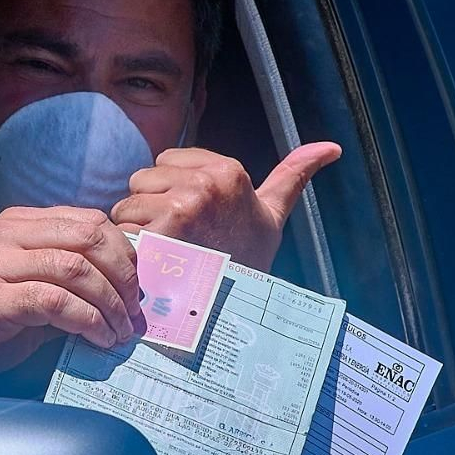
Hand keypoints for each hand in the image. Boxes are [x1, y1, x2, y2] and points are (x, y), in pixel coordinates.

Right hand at [0, 206, 142, 384]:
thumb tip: (125, 294)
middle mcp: (6, 235)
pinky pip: (54, 302)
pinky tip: (98, 338)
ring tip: (121, 331)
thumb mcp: (29, 290)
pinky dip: (87, 321)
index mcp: (19, 223)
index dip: (125, 253)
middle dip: (124, 276)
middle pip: (88, 239)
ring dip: (110, 304)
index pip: (89, 221)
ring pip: (75, 269)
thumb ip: (69, 283)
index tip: (139, 287)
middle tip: (135, 312)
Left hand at [110, 142, 341, 268]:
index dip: (170, 190)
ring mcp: (180, 206)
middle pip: (142, 179)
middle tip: (178, 238)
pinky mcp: (157, 232)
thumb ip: (294, 174)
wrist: (233, 308)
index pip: (164, 162)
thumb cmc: (248, 260)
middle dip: (150, 206)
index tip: (194, 219)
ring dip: (137, 229)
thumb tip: (332, 146)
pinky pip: (122, 228)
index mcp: (228, 170)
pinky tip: (149, 264)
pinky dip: (129, 249)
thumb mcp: (273, 214)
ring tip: (164, 251)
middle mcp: (204, 182)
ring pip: (127, 204)